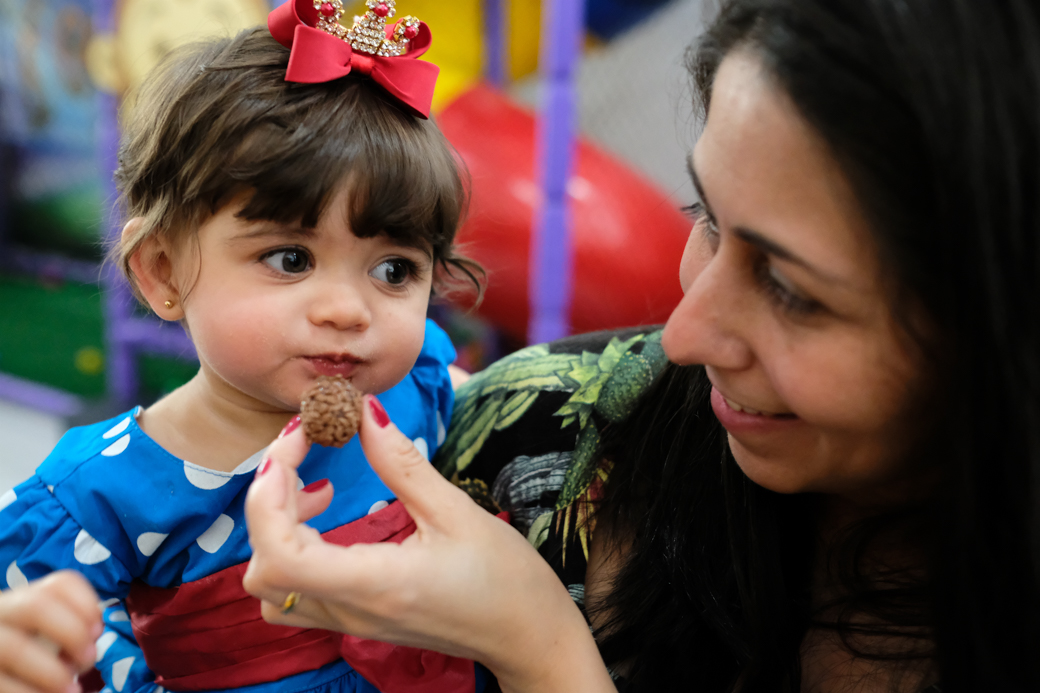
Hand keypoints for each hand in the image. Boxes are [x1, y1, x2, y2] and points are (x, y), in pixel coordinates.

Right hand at [0, 571, 102, 692]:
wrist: (3, 673)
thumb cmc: (34, 657)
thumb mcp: (50, 636)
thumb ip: (69, 629)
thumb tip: (92, 636)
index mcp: (24, 599)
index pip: (60, 583)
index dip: (87, 604)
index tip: (98, 631)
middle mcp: (1, 613)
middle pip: (37, 606)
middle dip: (72, 633)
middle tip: (88, 659)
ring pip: (16, 648)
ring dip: (52, 672)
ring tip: (72, 690)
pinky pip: (4, 684)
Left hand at [243, 395, 614, 691]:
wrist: (527, 637)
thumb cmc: (504, 579)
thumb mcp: (456, 512)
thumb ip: (402, 463)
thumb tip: (364, 411)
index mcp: (373, 584)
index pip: (278, 552)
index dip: (269, 492)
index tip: (298, 440)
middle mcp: (349, 611)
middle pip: (262, 569)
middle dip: (268, 500)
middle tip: (305, 450)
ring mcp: (348, 622)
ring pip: (270, 588)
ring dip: (275, 530)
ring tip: (318, 489)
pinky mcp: (354, 619)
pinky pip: (293, 594)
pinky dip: (290, 551)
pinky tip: (329, 520)